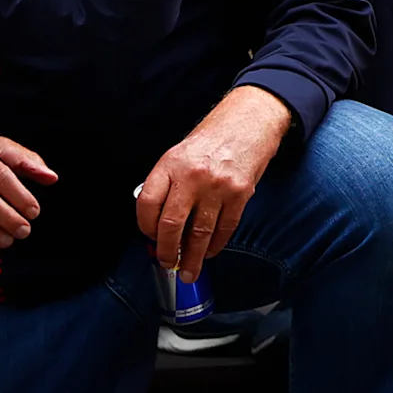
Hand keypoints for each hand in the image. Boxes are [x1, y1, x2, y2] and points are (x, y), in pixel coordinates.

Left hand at [136, 86, 292, 273]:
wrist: (248, 122)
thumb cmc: (212, 139)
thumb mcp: (179, 154)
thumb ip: (167, 185)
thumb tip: (158, 223)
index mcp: (170, 164)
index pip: (147, 204)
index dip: (144, 227)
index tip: (149, 237)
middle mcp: (192, 176)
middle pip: (171, 224)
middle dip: (167, 251)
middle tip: (167, 263)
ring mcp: (217, 186)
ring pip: (200, 233)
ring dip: (193, 257)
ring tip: (189, 271)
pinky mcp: (239, 194)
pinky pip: (225, 229)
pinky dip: (216, 245)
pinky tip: (210, 252)